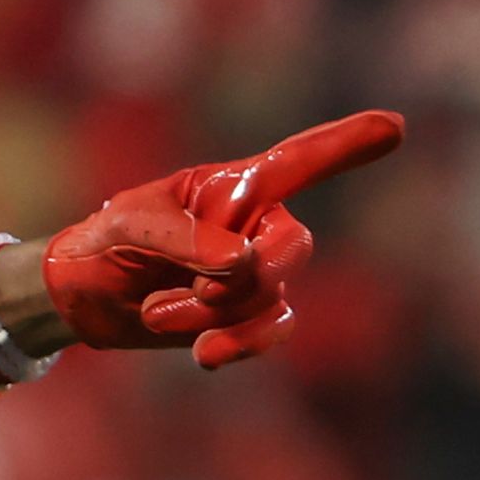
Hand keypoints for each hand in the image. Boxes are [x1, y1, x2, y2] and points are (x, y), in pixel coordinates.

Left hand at [0, 110, 403, 368]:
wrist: (84, 298)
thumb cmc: (103, 241)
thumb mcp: (127, 226)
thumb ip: (181, 238)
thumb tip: (240, 263)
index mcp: (230, 185)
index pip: (296, 162)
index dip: (344, 145)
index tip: (395, 125)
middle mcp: (254, 224)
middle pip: (292, 247)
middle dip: (245, 278)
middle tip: (189, 291)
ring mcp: (255, 272)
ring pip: (272, 296)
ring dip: (215, 314)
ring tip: (155, 312)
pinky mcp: (246, 315)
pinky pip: (272, 330)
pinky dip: (239, 343)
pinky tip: (203, 355)